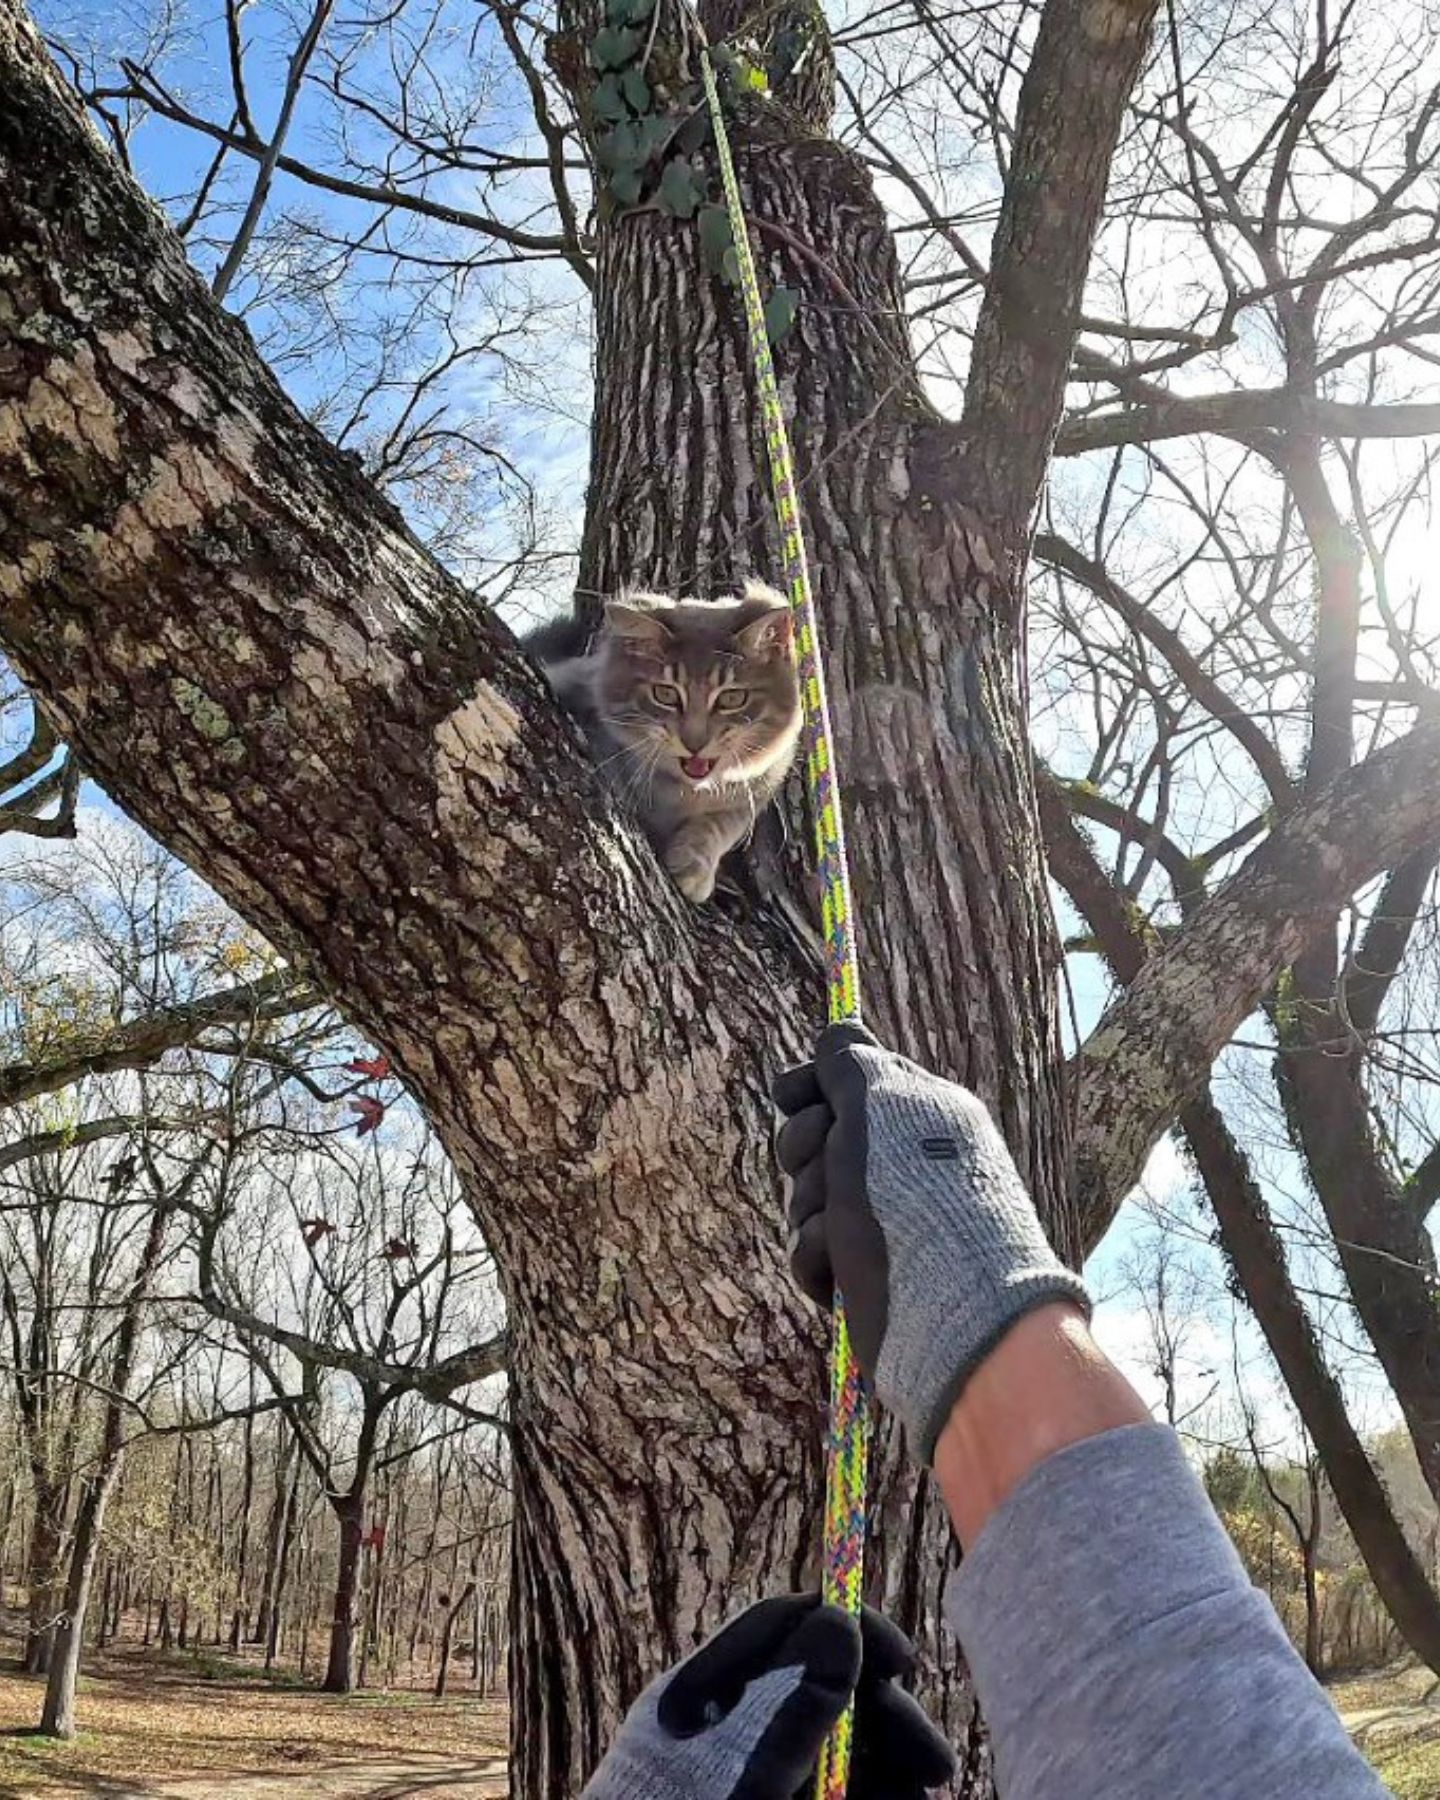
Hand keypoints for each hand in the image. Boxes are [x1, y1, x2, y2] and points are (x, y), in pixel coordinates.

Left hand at [581, 1594, 953, 1798]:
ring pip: (845, 1748)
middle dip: (888, 1720)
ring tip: (925, 1791)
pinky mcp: (787, 1795)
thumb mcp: (742, 1776)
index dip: (847, 1628)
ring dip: (894, 1766)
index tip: (903, 1661)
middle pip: (827, 1688)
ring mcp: (763, 1772)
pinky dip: (880, 1792)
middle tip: (933, 1763)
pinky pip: (843, 1787)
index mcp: (705, 1696)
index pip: (781, 1627)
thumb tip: (841, 1620)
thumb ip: (790, 1706)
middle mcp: (735, 1727)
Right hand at [773, 1021, 1089, 1463]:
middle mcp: (902, 1164)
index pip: (849, 1078)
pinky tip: (836, 1270)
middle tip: (827, 1163)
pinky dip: (815, 1257)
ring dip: (810, 1208)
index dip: (811, 1086)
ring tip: (840, 1232)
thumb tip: (838, 1030)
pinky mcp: (862, 1274)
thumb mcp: (880, 1109)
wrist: (947, 1314)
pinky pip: (809, 1249)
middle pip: (815, 1135)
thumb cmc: (914, 1199)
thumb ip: (851, 1063)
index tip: (789, 1094)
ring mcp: (883, 1221)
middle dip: (805, 1149)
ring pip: (806, 1194)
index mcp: (919, 1113)